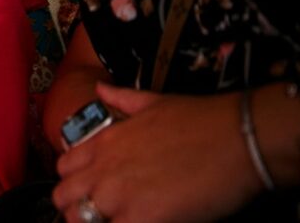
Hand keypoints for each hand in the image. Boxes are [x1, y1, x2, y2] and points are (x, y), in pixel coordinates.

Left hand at [52, 83, 259, 222]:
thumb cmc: (202, 120)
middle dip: (75, 208)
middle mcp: (103, 167)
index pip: (63, 167)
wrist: (237, 138)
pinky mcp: (139, 218)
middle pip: (62, 197)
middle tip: (99, 214)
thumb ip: (121, 98)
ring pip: (77, 218)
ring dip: (91, 222)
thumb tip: (102, 89)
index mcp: (103, 140)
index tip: (89, 190)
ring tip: (116, 220)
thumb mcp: (152, 100)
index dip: (74, 181)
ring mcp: (117, 194)